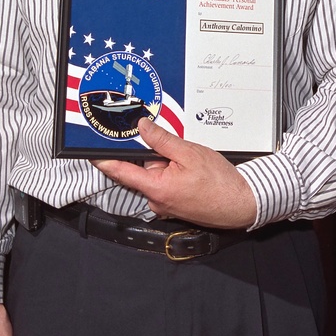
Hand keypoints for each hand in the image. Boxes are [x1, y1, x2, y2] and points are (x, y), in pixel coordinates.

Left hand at [93, 117, 258, 228]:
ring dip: (167, 166)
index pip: (121, 172)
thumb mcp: (189, 153)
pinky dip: (173, 175)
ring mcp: (165, 205)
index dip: (104, 160)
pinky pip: (165, 186)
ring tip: (189, 162)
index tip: (93, 152)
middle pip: (142, 171)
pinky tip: (191, 171)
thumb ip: (162, 140)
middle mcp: (156, 200)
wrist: (242, 203)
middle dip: (153, 156)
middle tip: (172, 148)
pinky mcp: (174, 207)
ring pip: (156, 177)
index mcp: (156, 188)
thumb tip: (142, 128)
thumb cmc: (220, 182)